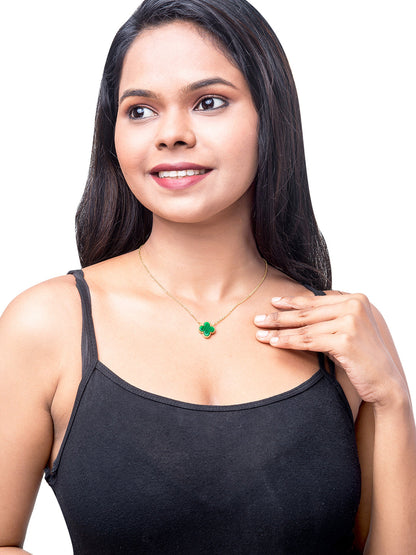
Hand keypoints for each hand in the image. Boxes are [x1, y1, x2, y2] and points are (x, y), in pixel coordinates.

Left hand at [254, 292, 404, 406]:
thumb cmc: (362, 357)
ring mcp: (351, 321)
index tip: (273, 302)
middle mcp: (354, 305)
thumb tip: (299, 309)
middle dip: (279, 316)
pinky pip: (309, 340)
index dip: (293, 301)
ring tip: (260, 334)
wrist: (384, 381)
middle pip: (308, 312)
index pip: (316, 300)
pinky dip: (289, 341)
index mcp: (355, 299)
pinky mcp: (346, 339)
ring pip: (305, 327)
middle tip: (257, 319)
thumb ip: (330, 317)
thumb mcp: (346, 331)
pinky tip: (274, 343)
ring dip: (279, 331)